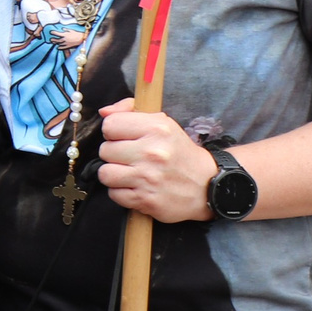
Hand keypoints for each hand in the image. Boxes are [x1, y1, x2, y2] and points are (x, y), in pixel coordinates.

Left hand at [94, 100, 214, 222]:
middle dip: (114, 154)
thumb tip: (104, 112)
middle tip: (131, 157)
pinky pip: (114, 194)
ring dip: (114, 174)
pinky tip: (136, 187)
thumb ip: (130, 111)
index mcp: (157, 128)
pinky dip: (121, 192)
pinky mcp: (146, 200)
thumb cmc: (179, 152)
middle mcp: (152, 152)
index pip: (110, 125)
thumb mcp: (162, 124)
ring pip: (105, 173)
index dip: (114, 132)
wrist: (208, 185)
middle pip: (105, 150)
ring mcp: (148, 178)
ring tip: (130, 172)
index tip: (124, 138)